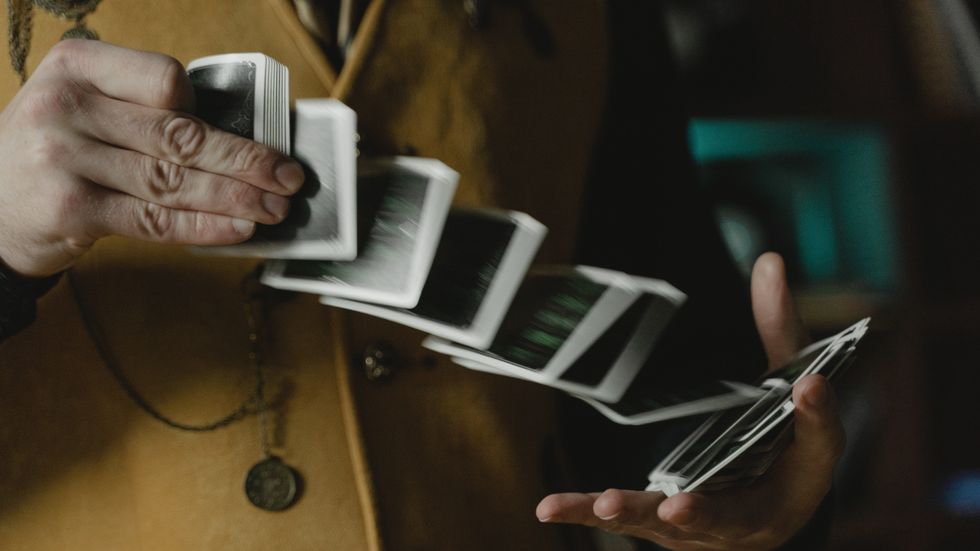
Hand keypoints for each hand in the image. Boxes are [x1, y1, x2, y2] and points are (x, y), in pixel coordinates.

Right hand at [0, 40, 304, 276]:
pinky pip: (155, 219)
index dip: (206, 109)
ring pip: (173, 180)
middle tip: (289, 178)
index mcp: (77, 66)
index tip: (240, 133)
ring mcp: (63, 158)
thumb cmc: (56, 152)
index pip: (166, 80)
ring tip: (274, 208)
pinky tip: (238, 229)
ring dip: (235, 198)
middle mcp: (65, 106)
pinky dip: (204, 226)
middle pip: (180, 135)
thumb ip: (142, 110)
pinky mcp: (70, 209)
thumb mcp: (84, 108)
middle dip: (247, 161)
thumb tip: (238, 139)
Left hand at [536, 253, 845, 549]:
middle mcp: (752, 513)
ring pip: (667, 525)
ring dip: (635, 514)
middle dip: (701, 512)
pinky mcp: (662, 524)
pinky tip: (550, 507)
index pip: (817, 447)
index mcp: (799, 476)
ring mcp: (702, 525)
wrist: (766, 509)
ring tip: (607, 506)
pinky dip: (587, 513)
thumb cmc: (781, 444)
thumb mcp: (791, 388)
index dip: (817, 417)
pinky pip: (627, 520)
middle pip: (729, 514)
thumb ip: (780, 330)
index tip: (809, 386)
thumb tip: (769, 261)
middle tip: (680, 506)